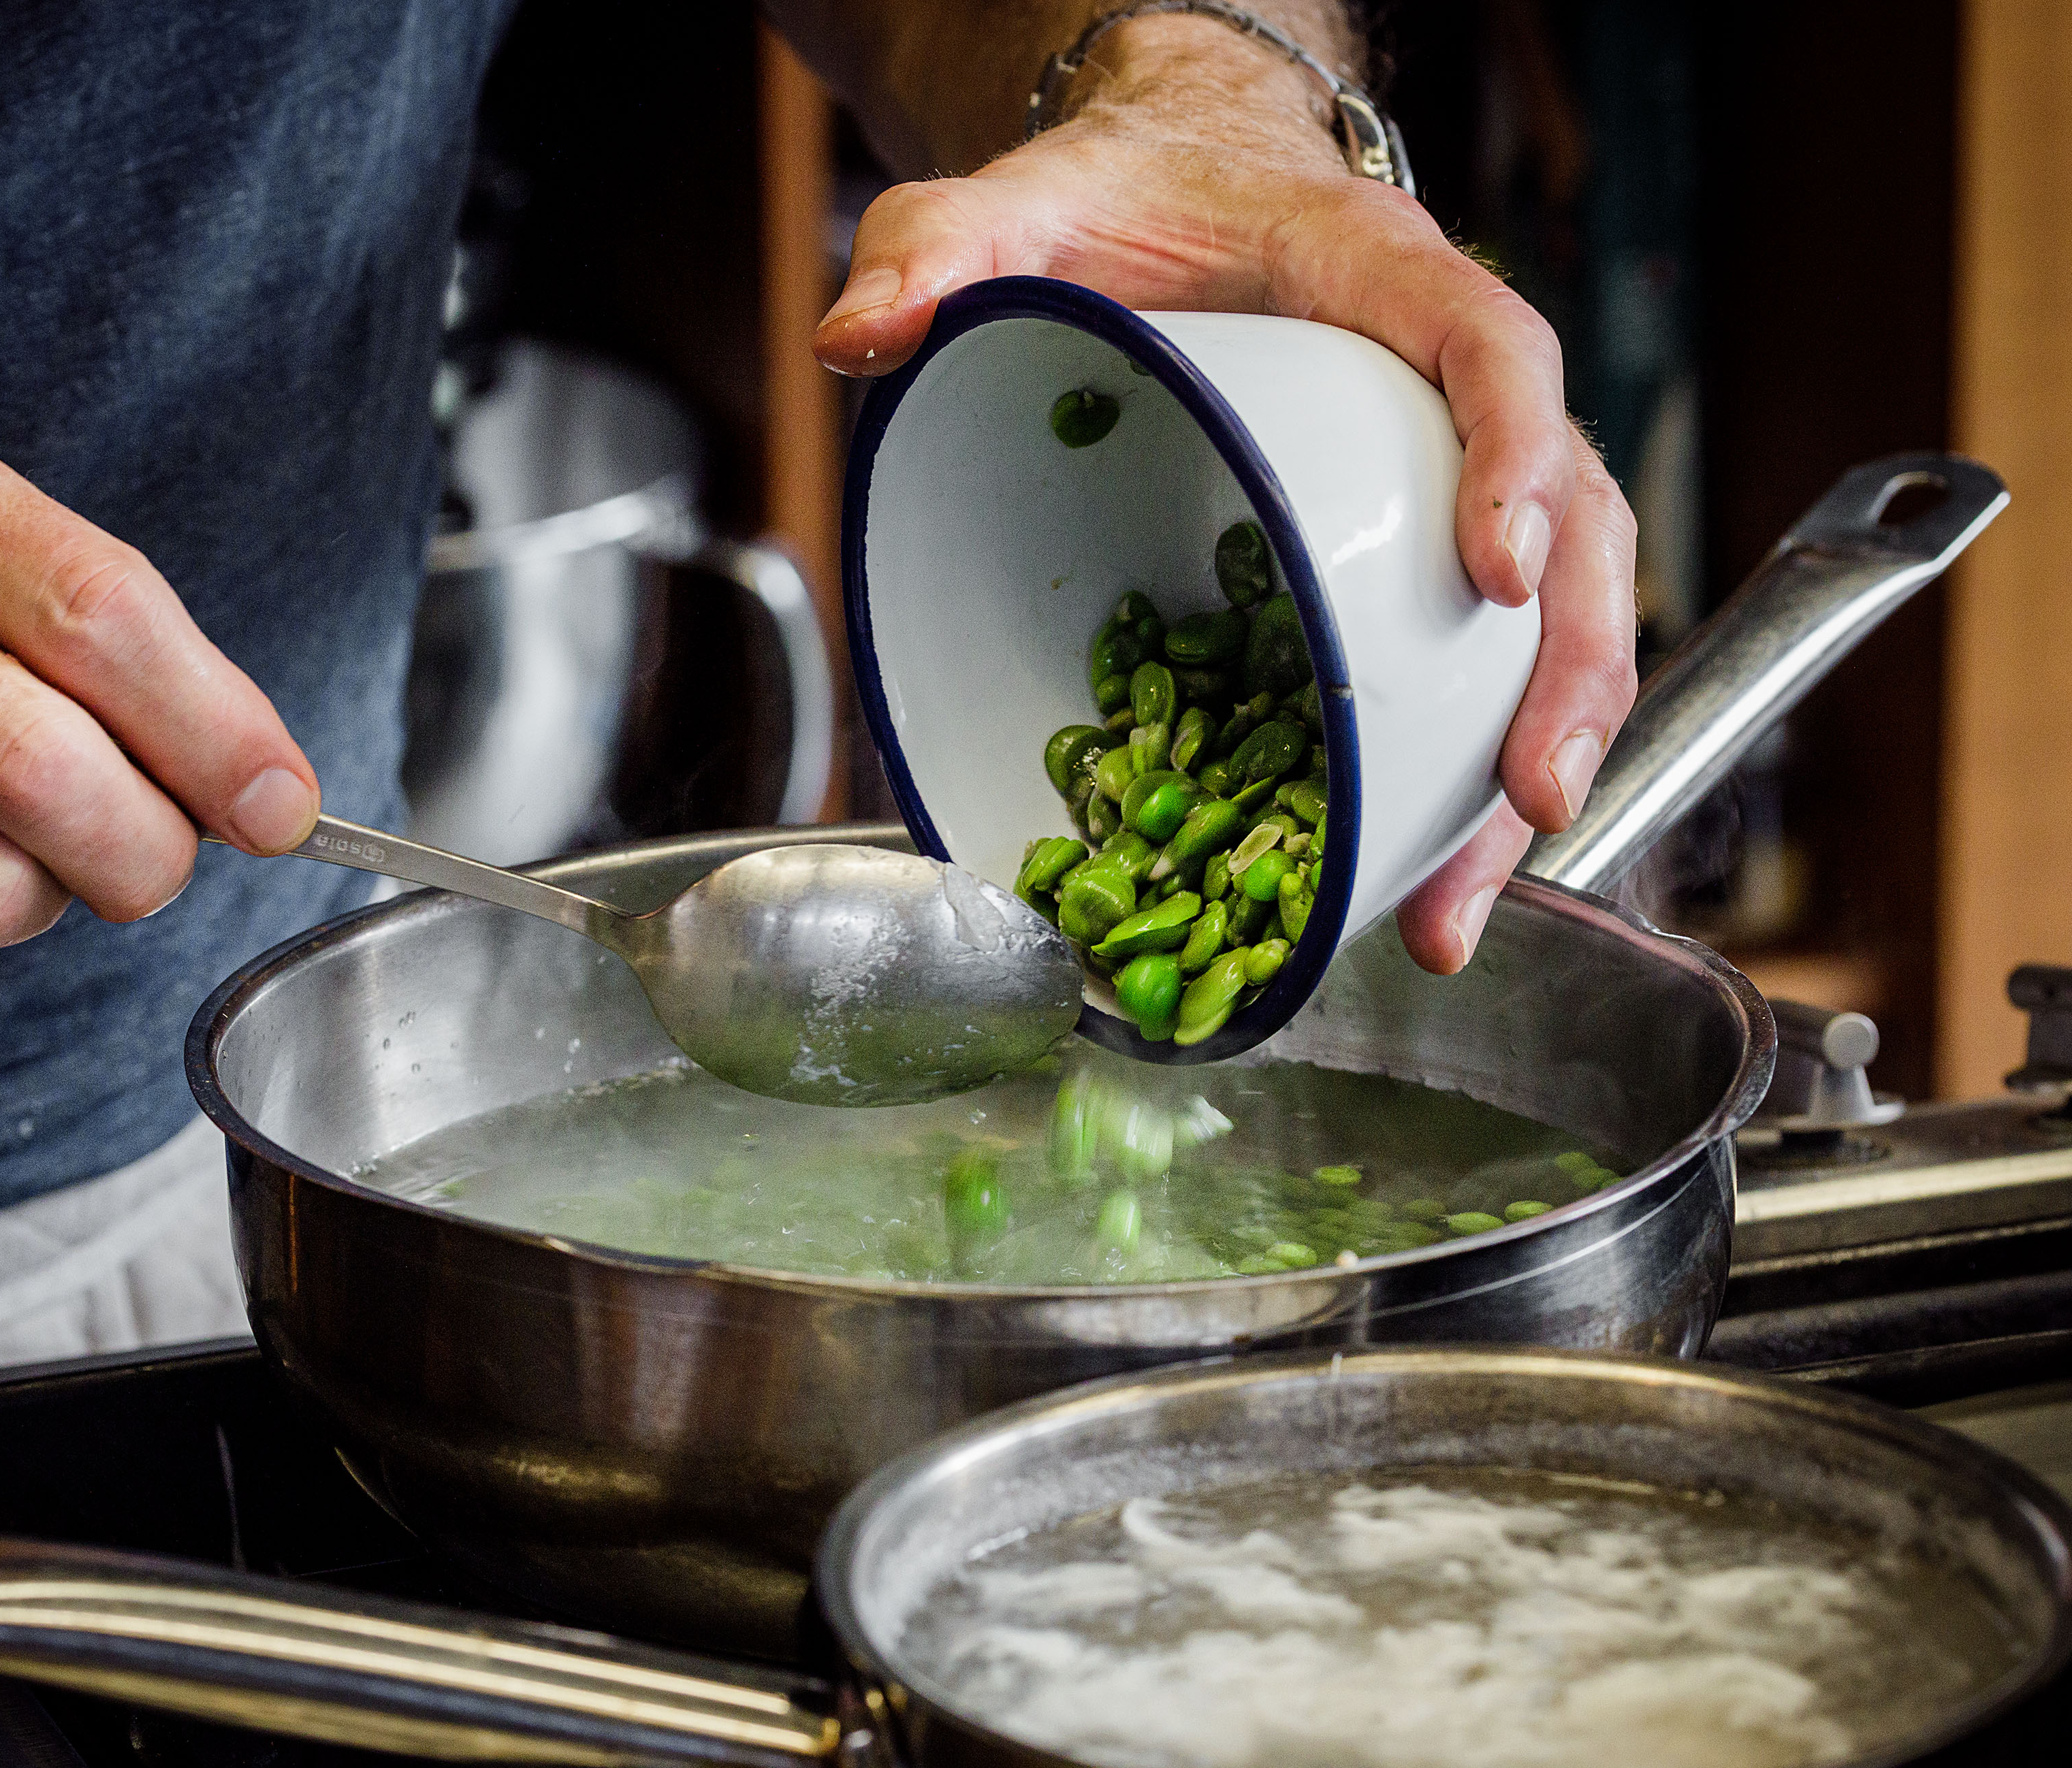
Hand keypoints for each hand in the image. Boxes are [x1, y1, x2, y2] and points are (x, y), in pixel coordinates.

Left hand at [812, 13, 1637, 972]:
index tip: (1496, 574)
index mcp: (1379, 278)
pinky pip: (1463, 665)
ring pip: (1544, 621)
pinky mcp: (1400, 556)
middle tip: (1530, 794)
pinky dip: (1447, 779)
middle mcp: (1439, 388)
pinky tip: (1408, 881)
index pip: (1490, 350)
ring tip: (1454, 907)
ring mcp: (1440, 481)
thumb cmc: (1124, 198)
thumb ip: (937, 245)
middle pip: (1573, 520)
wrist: (1171, 196)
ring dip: (1515, 769)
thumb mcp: (1014, 203)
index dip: (1514, 457)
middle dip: (1565, 670)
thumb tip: (859, 337)